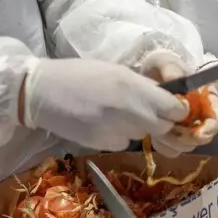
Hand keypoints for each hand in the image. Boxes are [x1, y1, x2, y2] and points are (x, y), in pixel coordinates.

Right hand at [23, 58, 187, 151]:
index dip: (177, 111)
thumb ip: (143, 87)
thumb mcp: (116, 72)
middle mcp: (129, 110)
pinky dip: (118, 136)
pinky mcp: (102, 144)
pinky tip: (101, 124)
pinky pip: (122, 143)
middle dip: (160, 122)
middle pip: (163, 127)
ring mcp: (116, 129)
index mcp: (134, 86)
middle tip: (143, 112)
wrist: (40, 92)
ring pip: (142, 135)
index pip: (175, 109)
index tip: (173, 109)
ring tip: (114, 114)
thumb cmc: (79, 75)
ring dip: (137, 128)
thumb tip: (167, 100)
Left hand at [138, 50, 217, 156]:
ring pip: (188, 146)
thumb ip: (172, 71)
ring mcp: (186, 127)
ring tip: (157, 131)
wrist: (145, 75)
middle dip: (187, 139)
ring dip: (174, 143)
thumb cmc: (161, 67)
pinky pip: (172, 149)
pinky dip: (163, 146)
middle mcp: (199, 115)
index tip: (197, 134)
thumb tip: (177, 87)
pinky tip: (152, 135)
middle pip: (204, 136)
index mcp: (206, 98)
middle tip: (169, 131)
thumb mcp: (166, 63)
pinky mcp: (171, 135)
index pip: (217, 117)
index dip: (210, 128)